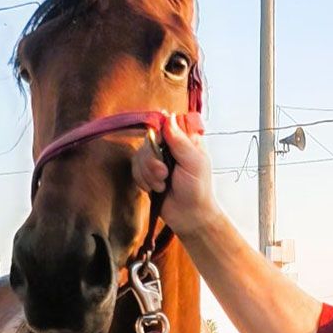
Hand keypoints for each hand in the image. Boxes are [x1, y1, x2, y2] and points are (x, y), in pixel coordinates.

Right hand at [131, 113, 220, 240]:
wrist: (188, 216)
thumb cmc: (197, 189)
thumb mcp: (193, 162)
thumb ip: (179, 140)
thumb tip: (168, 116)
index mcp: (185, 140)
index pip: (165, 125)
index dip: (159, 136)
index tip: (162, 149)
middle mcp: (170, 147)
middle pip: (148, 141)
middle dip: (152, 161)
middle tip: (165, 174)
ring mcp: (158, 160)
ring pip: (139, 156)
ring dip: (149, 174)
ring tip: (163, 185)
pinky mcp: (147, 173)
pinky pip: (134, 170)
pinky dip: (144, 181)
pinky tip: (156, 189)